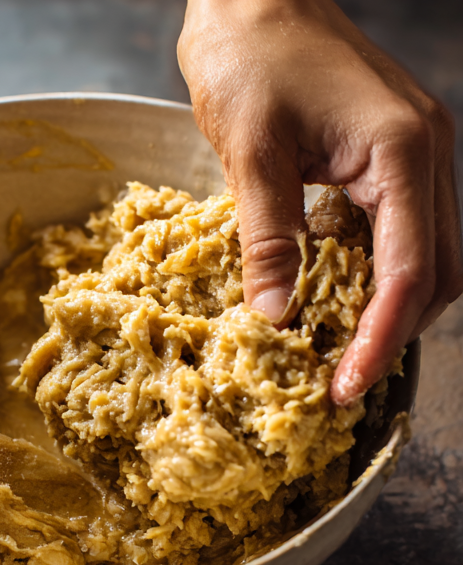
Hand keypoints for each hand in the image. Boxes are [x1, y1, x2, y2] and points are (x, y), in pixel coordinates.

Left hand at [178, 0, 462, 403]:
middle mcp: (428, 152)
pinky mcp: (399, 156)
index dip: (378, 339)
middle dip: (394, 334)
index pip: (408, 273)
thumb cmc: (250, 54)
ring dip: (394, 310)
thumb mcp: (250, 153)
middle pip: (440, 274)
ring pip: (434, 258)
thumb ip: (268, 239)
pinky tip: (341, 301)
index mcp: (400, 151)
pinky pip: (409, 233)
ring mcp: (421, 152)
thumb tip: (274, 318)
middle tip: (342, 380)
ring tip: (341, 350)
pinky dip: (383, 277)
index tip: (344, 386)